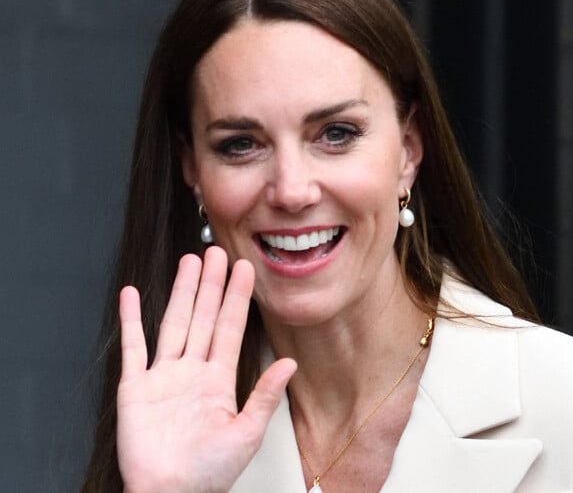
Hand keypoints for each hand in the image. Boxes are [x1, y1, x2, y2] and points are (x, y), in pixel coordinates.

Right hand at [116, 247, 296, 492]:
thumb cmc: (208, 474)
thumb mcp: (245, 433)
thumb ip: (264, 395)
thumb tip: (290, 363)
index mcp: (217, 380)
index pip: (229, 328)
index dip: (236, 298)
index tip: (244, 269)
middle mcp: (191, 371)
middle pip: (202, 317)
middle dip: (210, 284)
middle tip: (216, 253)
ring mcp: (163, 376)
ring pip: (173, 323)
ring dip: (180, 292)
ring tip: (188, 263)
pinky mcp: (135, 387)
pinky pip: (133, 347)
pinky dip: (130, 320)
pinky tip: (132, 296)